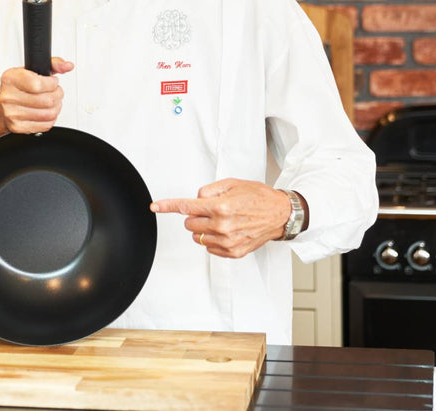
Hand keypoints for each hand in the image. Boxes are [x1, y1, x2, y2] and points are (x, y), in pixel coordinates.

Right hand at [0, 57, 73, 135]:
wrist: (3, 107)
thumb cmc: (18, 87)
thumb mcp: (32, 70)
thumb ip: (52, 65)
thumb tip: (67, 66)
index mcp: (11, 79)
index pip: (38, 84)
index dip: (52, 84)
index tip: (53, 82)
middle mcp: (9, 97)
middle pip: (47, 100)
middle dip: (58, 95)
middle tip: (55, 92)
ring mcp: (12, 114)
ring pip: (49, 114)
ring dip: (56, 107)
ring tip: (52, 102)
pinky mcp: (18, 127)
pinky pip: (45, 125)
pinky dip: (51, 118)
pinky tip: (46, 111)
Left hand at [150, 178, 290, 257]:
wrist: (280, 214)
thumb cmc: (258, 197)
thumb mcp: (232, 184)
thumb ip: (209, 190)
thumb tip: (195, 198)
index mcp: (220, 207)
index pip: (186, 207)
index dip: (167, 206)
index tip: (155, 206)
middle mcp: (222, 226)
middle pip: (189, 223)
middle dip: (196, 215)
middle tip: (212, 210)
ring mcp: (227, 241)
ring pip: (197, 237)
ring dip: (204, 228)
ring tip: (222, 220)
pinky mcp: (233, 252)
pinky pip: (209, 248)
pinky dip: (212, 239)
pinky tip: (227, 230)